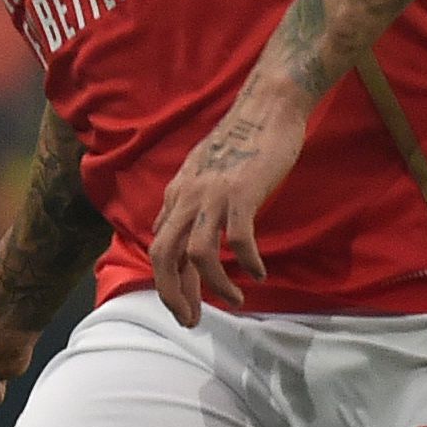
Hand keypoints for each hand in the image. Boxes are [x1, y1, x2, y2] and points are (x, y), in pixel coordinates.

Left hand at [148, 90, 308, 326]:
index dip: (167, 283)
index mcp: (177, 196)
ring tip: (236, 300)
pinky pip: (238, 240)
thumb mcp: (200, 173)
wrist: (267, 107)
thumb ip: (185, 203)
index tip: (184, 305)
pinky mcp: (242, 193)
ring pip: (199, 255)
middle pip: (163, 256)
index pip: (159, 248)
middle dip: (173, 295)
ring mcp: (213, 196)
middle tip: (192, 320)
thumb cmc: (240, 141)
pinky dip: (247, 262)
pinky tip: (259, 272)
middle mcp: (187, 198)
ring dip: (216, 286)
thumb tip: (170, 233)